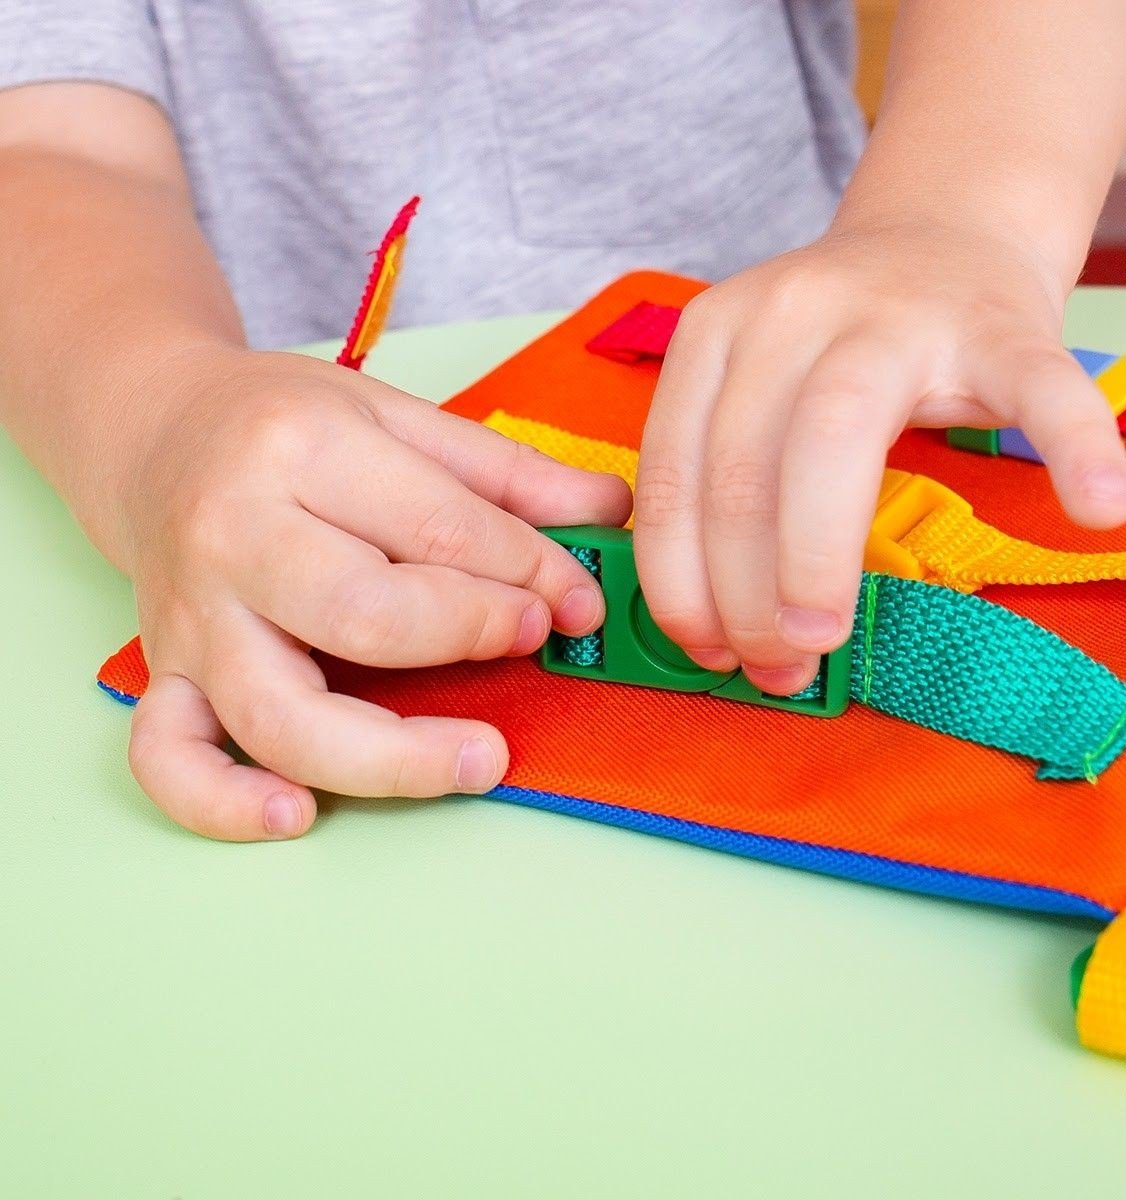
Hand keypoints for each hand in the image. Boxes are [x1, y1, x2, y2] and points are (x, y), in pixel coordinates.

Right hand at [121, 349, 631, 839]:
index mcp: (298, 451)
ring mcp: (192, 619)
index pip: (438, 530)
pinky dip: (225, 803)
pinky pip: (170, 760)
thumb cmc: (283, 425)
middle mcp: (232, 537)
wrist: (155, 431)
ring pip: (281, 717)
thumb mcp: (397, 416)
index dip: (530, 573)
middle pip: (365, 619)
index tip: (579, 598)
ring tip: (481, 759)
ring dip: (392, 758)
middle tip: (535, 639)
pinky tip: (298, 814)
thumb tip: (610, 510)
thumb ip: (507, 472)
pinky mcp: (166, 673)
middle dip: (473, 637)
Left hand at [634, 220, 1125, 695]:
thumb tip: (707, 630)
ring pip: (837, 438)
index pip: (676, 475)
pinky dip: (1071, 448)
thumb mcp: (748, 387)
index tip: (707, 650)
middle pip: (747, 470)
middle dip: (746, 595)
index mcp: (714, 335)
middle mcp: (789, 311)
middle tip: (774, 669)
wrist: (940, 237)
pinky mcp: (1000, 326)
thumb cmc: (834, 349)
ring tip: (824, 642)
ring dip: (818, 560)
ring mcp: (896, 313)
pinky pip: (1037, 389)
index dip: (679, 580)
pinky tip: (1094, 507)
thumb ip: (717, 481)